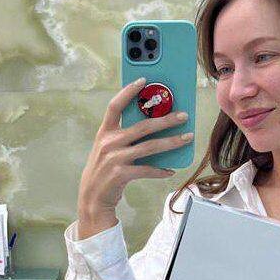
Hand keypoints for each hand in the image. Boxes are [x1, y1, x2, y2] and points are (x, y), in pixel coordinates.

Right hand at [76, 78, 193, 237]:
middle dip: (166, 119)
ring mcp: (114, 158)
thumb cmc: (104, 170)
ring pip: (150, 146)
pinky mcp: (121, 174)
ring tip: (187, 138)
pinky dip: (161, 170)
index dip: (128, 91)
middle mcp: (108, 143)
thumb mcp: (107, 149)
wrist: (91, 199)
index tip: (144, 80)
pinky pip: (147, 169)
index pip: (115, 106)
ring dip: (172, 142)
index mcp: (104, 132)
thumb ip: (123, 136)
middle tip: (184, 115)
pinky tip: (171, 170)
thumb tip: (154, 125)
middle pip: (143, 126)